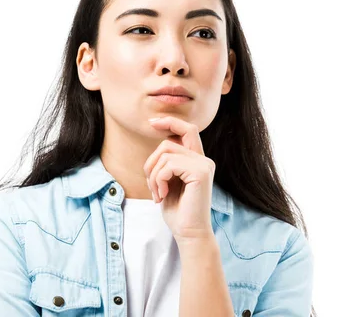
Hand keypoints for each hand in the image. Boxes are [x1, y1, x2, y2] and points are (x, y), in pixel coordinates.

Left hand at [143, 116, 215, 242]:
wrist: (189, 234)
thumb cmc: (178, 211)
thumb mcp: (169, 182)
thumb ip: (169, 162)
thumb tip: (162, 141)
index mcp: (197, 161)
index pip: (187, 129)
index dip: (170, 122)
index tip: (152, 123)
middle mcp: (204, 160)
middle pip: (167, 143)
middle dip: (151, 163)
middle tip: (151, 185)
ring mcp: (204, 165)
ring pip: (165, 153)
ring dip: (153, 175)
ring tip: (157, 193)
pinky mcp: (201, 173)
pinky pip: (168, 165)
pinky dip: (158, 180)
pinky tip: (162, 196)